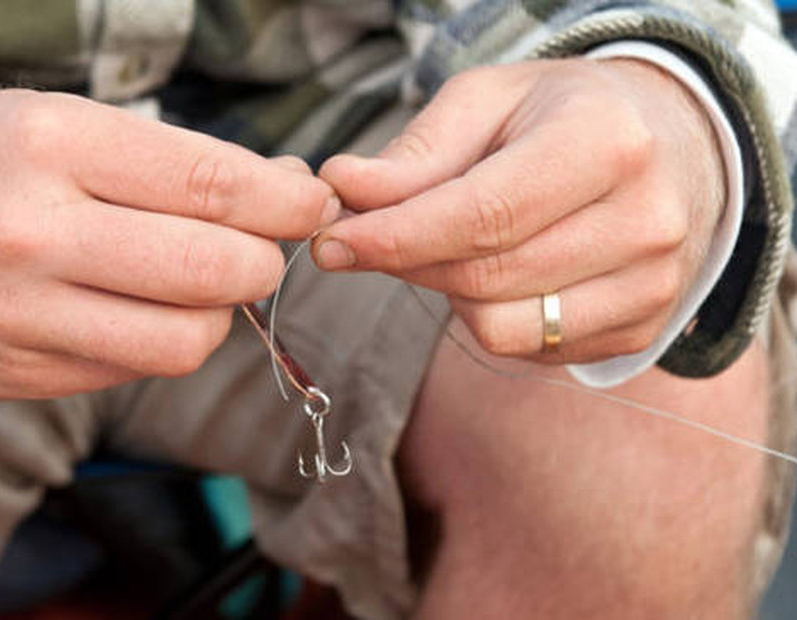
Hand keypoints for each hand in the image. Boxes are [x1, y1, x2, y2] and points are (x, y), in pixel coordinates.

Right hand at [0, 90, 335, 397]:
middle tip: (256, 249)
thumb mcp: (52, 123)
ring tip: (193, 284)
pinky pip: (130, 370)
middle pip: (214, 271)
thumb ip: (165, 162)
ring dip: (215, 314)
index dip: (285, 202)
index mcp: (48, 146)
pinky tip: (131, 309)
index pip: (211, 185)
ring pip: (185, 340)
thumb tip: (282, 192)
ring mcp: (18, 317)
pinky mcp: (10, 376)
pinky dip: (154, 342)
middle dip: (261, 263)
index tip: (311, 204)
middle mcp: (31, 234)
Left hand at [315, 58, 725, 362]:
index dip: (395, 238)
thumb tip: (343, 189)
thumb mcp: (487, 102)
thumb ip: (415, 153)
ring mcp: (651, 285)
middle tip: (365, 238)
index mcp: (606, 143)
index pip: (482, 215)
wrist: (670, 146)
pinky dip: (488, 316)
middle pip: (483, 276)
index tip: (331, 244)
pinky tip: (497, 271)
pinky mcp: (639, 330)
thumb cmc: (561, 116)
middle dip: (405, 263)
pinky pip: (527, 349)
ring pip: (499, 326)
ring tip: (448, 245)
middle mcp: (644, 220)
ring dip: (447, 293)